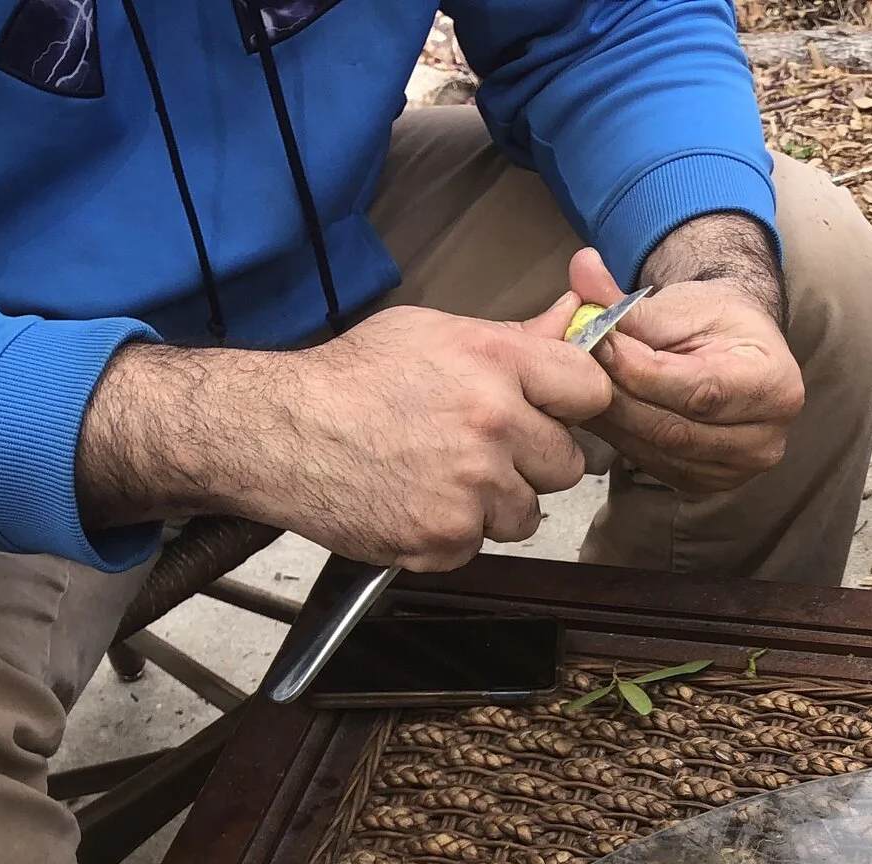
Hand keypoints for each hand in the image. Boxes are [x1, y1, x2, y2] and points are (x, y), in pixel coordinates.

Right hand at [76, 299, 611, 570]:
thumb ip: (518, 337)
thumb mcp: (434, 334)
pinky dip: (454, 533)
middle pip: (569, 464)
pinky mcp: (446, 538)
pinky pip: (481, 544)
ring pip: (528, 513)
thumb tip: (583, 310)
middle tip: (482, 449)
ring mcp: (472, 487)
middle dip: (534, 461)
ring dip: (496, 503)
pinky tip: (416, 500)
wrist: (279, 433)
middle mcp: (493, 424)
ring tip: (441, 475)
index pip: (592, 391)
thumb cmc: (353, 378)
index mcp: (496, 362)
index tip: (549, 410)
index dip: (572, 405)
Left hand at [569, 232, 803, 494]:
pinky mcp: (706, 484)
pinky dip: (620, 437)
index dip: (640, 369)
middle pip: (674, 429)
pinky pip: (651, 465)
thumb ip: (630, 302)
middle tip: (575, 363)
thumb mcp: (682, 304)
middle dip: (616, 394)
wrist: (735, 350)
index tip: (597, 340)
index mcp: (775, 387)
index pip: (698, 390)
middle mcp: (764, 441)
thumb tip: (581, 268)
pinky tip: (600, 409)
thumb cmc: (715, 321)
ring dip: (610, 419)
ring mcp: (736, 471)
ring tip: (582, 382)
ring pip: (656, 451)